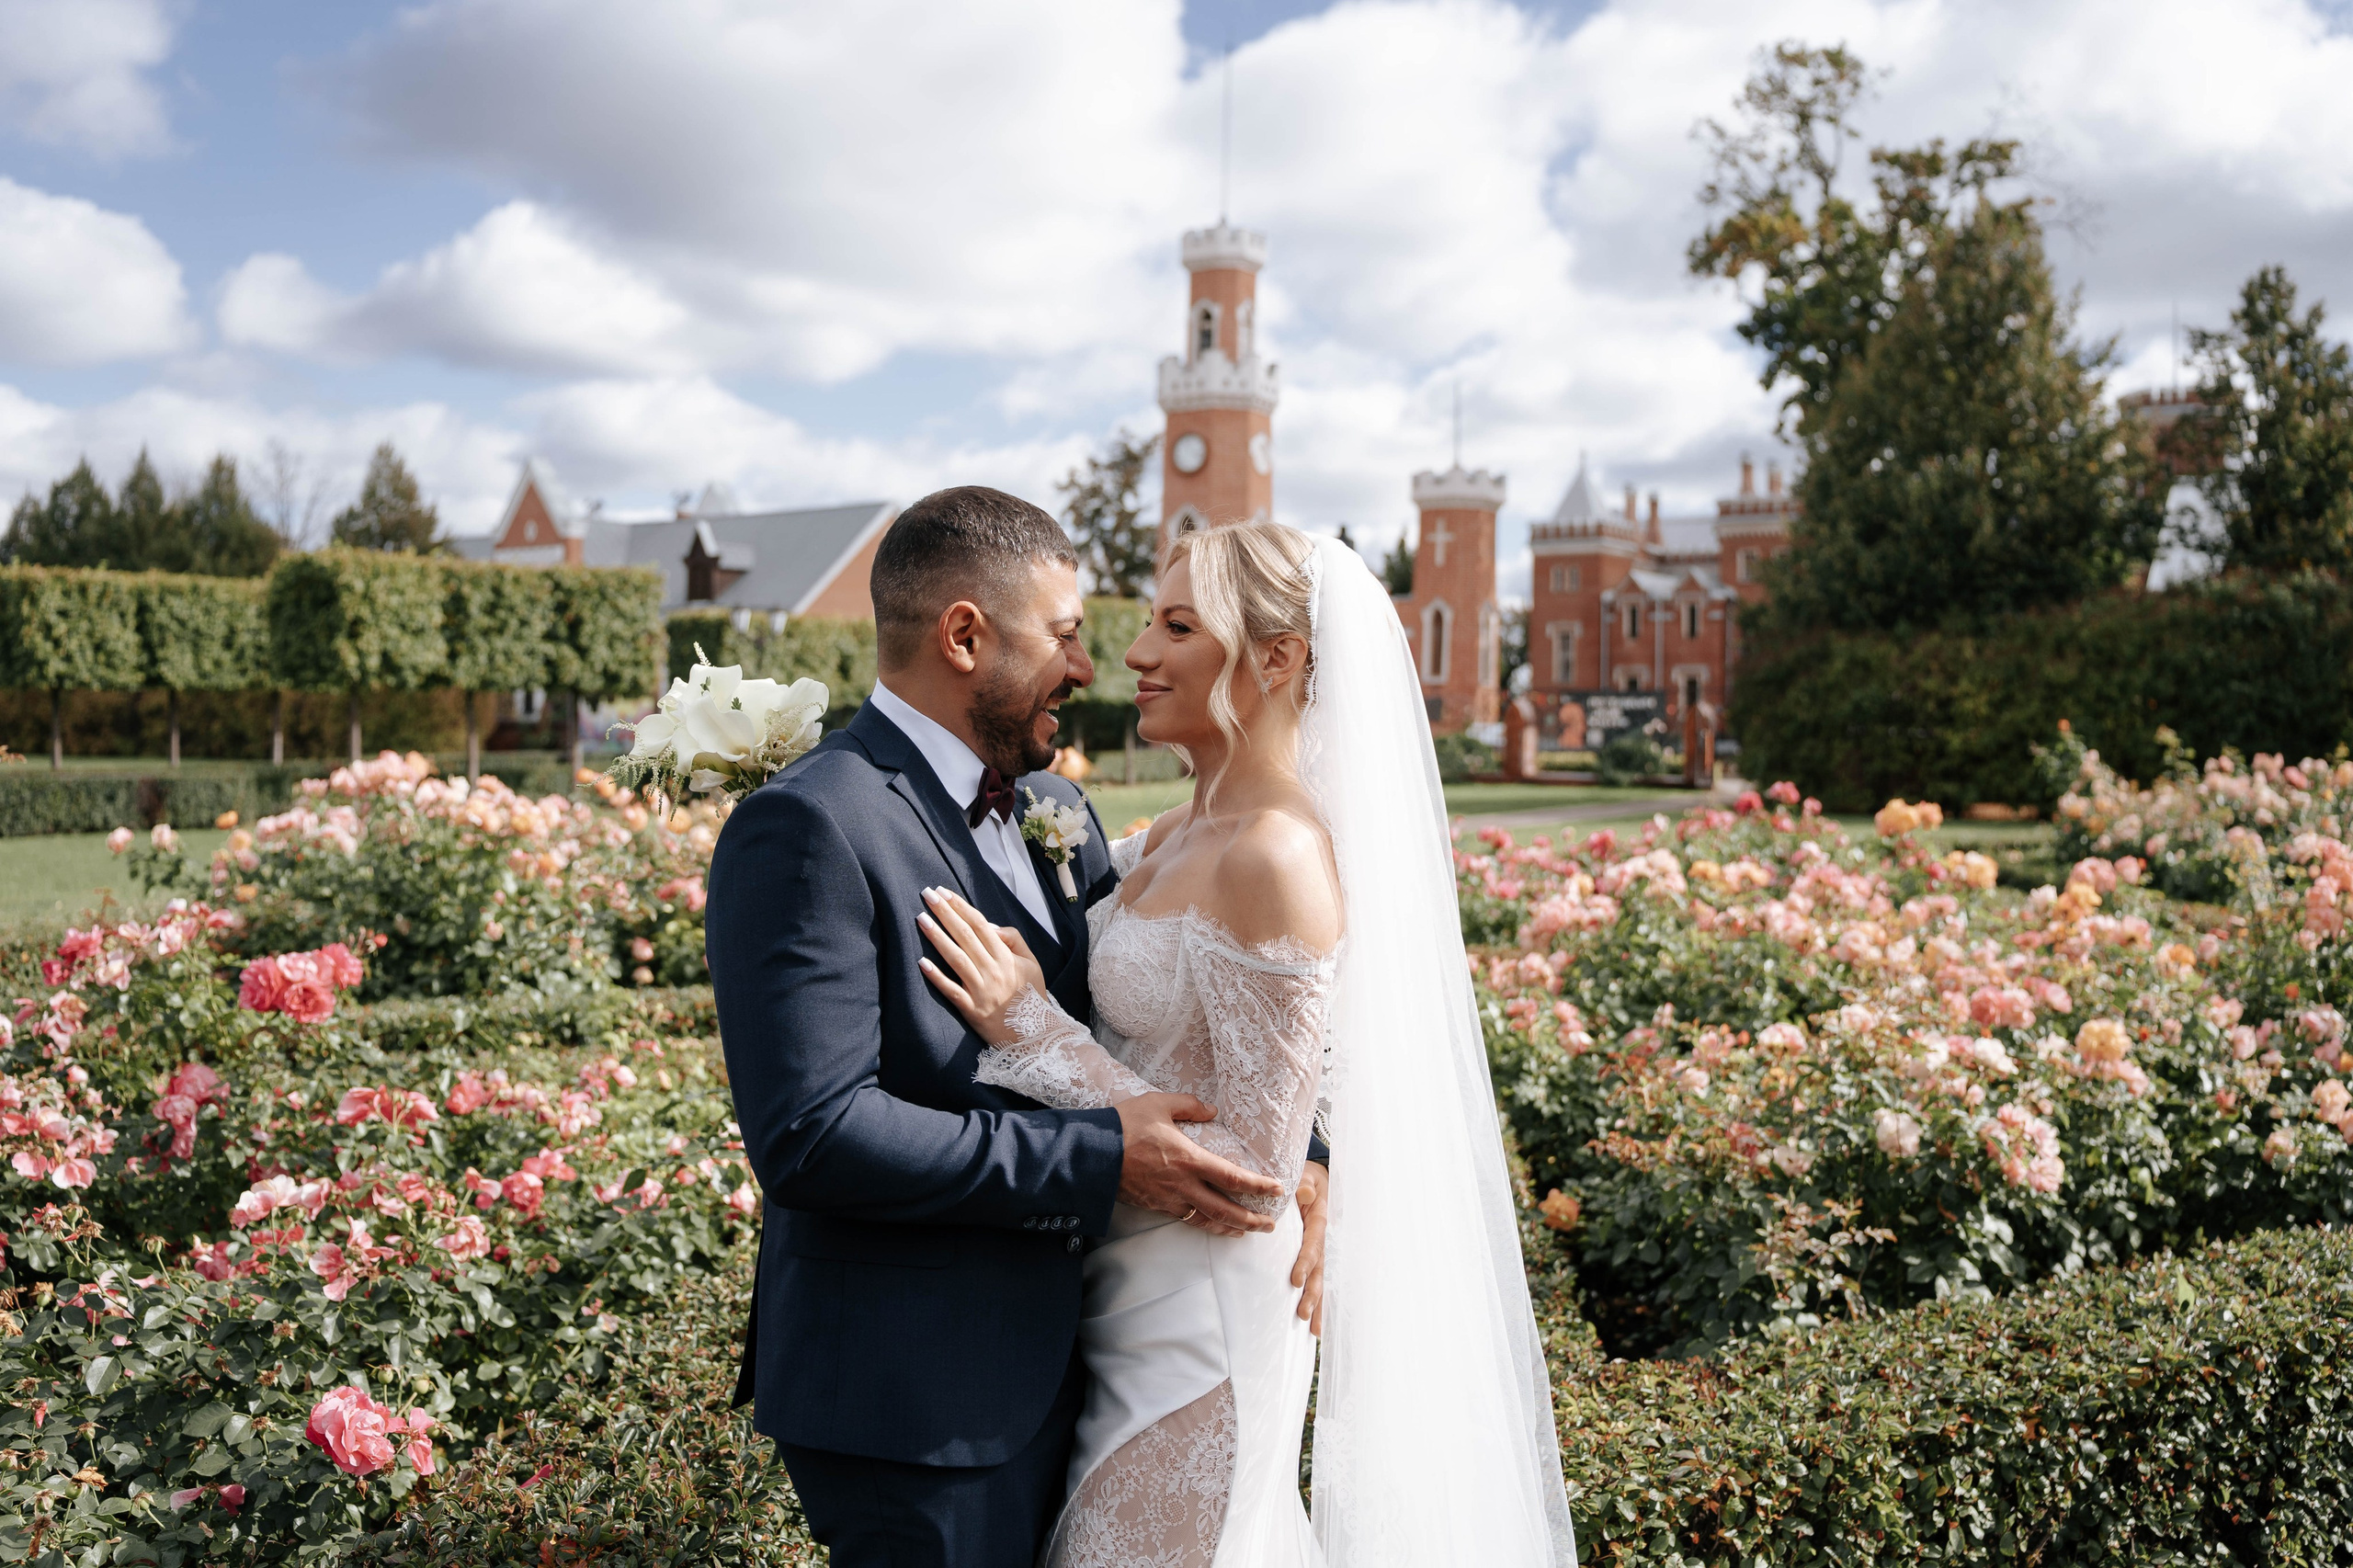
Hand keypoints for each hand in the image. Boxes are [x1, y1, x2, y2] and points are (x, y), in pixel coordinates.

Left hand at [916, 886, 1046, 1043]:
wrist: (1034, 1034)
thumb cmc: (1031, 996)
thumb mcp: (1032, 963)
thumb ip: (1014, 940)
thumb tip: (990, 926)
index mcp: (1007, 957)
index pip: (980, 925)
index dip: (961, 907)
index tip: (944, 893)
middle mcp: (993, 970)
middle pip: (965, 936)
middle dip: (945, 913)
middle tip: (927, 895)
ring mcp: (981, 990)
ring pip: (956, 958)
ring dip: (937, 937)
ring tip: (921, 919)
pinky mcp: (971, 1009)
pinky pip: (952, 991)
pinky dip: (937, 977)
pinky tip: (922, 962)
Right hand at [1114, 1093, 1281, 1236]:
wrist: (1091, 1155)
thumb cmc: (1124, 1126)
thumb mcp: (1159, 1104)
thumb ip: (1189, 1105)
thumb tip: (1211, 1111)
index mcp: (1190, 1160)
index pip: (1233, 1177)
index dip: (1258, 1186)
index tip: (1277, 1190)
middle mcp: (1184, 1185)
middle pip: (1226, 1210)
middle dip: (1251, 1221)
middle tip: (1270, 1226)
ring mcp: (1169, 1200)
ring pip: (1207, 1221)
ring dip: (1230, 1228)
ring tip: (1246, 1233)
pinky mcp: (1155, 1207)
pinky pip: (1187, 1220)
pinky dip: (1205, 1225)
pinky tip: (1211, 1225)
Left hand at [1290, 1159, 1327, 1335]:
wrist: (1318, 1180)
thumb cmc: (1306, 1178)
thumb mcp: (1305, 1176)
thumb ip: (1304, 1184)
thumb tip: (1304, 1191)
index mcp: (1320, 1221)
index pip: (1313, 1245)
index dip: (1305, 1263)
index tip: (1295, 1280)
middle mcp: (1324, 1240)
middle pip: (1320, 1271)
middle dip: (1313, 1293)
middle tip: (1302, 1314)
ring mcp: (1323, 1250)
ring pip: (1322, 1280)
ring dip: (1318, 1304)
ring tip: (1313, 1328)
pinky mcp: (1318, 1257)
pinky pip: (1319, 1279)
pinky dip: (1319, 1301)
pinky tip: (1316, 1324)